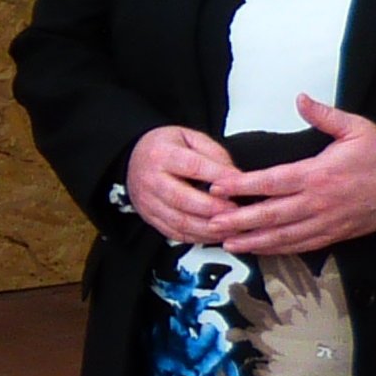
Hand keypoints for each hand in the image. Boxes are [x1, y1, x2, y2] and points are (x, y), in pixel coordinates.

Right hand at [125, 126, 237, 243]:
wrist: (134, 158)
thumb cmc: (165, 147)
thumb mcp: (190, 138)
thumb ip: (214, 155)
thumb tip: (236, 177)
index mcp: (161, 154)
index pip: (193, 167)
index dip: (219, 177)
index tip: (241, 184)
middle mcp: (151, 180)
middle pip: (184, 199)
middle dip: (214, 209)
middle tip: (238, 211)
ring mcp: (148, 202)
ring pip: (180, 222)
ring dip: (209, 228)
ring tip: (231, 227)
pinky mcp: (150, 218)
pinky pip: (176, 234)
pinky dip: (198, 237)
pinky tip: (215, 234)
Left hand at [207, 96, 375, 255]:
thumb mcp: (356, 127)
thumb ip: (324, 115)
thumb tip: (300, 98)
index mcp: (318, 174)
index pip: (271, 182)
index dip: (241, 186)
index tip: (218, 187)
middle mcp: (318, 202)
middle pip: (271, 215)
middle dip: (239, 220)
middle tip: (211, 222)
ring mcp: (326, 222)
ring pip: (284, 236)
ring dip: (254, 241)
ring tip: (228, 242)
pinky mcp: (335, 235)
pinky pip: (301, 245)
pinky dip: (278, 249)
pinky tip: (261, 249)